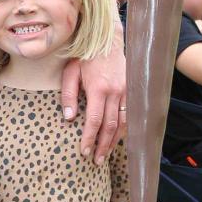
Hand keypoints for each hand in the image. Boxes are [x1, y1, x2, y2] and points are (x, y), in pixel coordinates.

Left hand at [60, 42, 125, 163]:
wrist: (108, 41)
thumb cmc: (85, 57)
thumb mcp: (70, 72)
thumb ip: (69, 95)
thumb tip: (69, 117)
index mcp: (99, 88)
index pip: (94, 120)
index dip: (90, 138)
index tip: (84, 151)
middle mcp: (116, 92)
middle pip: (110, 126)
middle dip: (103, 145)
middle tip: (96, 161)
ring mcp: (127, 91)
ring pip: (123, 123)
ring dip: (114, 141)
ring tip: (106, 155)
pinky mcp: (132, 91)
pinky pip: (130, 115)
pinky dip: (124, 130)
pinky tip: (117, 140)